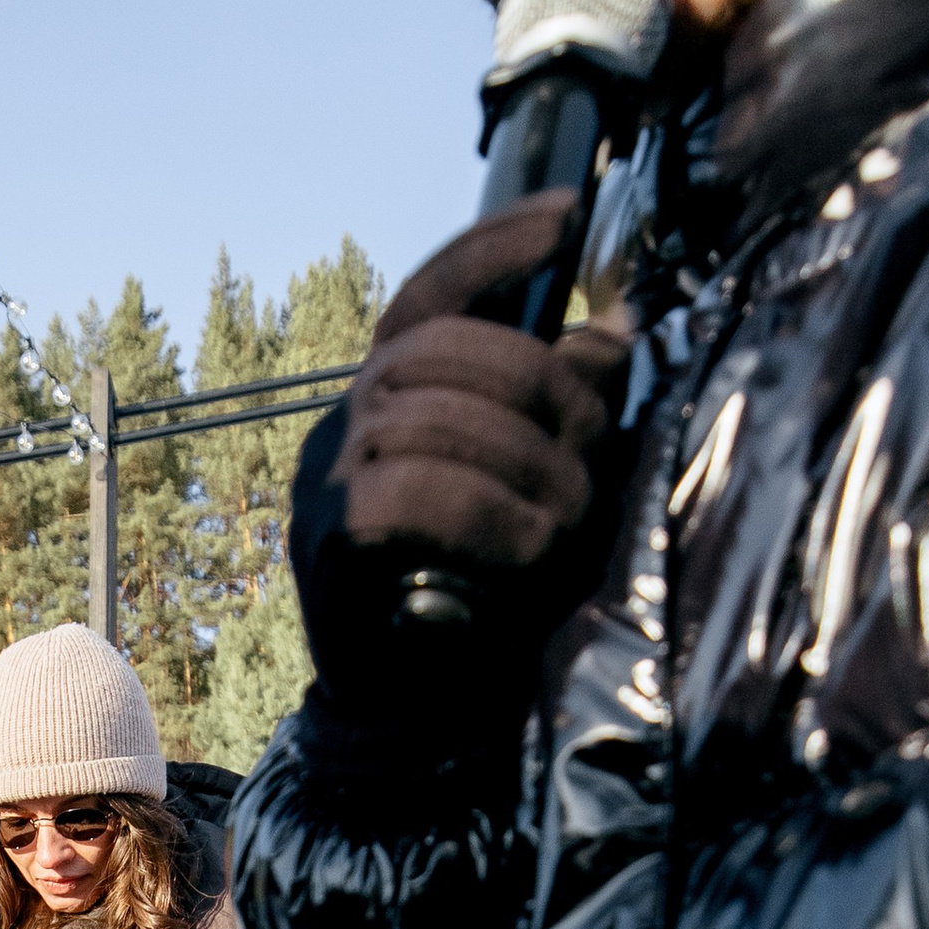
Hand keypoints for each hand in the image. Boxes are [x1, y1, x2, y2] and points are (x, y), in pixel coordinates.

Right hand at [332, 193, 631, 572]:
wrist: (423, 713)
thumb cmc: (489, 594)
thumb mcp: (546, 482)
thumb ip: (566, 412)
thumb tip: (607, 336)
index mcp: (393, 396)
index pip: (430, 295)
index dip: (493, 250)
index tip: (569, 215)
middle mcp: (344, 424)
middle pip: (433, 347)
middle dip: (531, 381)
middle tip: (593, 442)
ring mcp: (321, 482)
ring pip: (420, 415)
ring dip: (518, 458)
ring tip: (570, 515)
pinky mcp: (321, 548)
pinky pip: (397, 495)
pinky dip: (480, 512)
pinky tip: (530, 545)